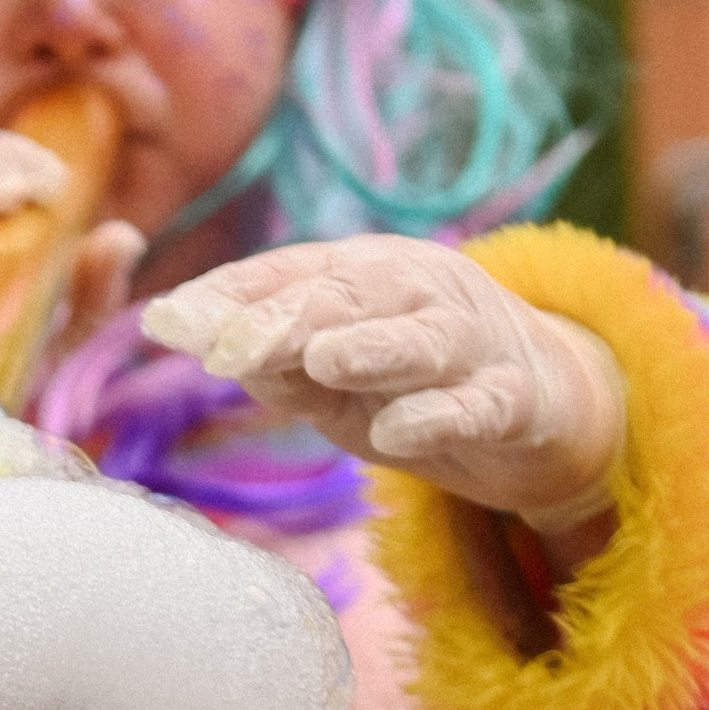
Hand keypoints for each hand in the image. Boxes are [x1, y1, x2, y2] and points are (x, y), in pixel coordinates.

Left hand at [142, 238, 626, 534]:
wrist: (543, 405)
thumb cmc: (417, 385)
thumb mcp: (335, 382)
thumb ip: (277, 367)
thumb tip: (209, 350)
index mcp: (365, 276)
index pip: (287, 276)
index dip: (227, 297)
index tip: (165, 322)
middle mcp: (419, 292)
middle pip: (348, 297)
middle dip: (284, 318)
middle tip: (225, 345)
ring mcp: (472, 343)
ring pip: (421, 338)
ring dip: (371, 347)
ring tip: (322, 359)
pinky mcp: (514, 400)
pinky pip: (477, 406)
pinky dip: (441, 417)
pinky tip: (401, 434)